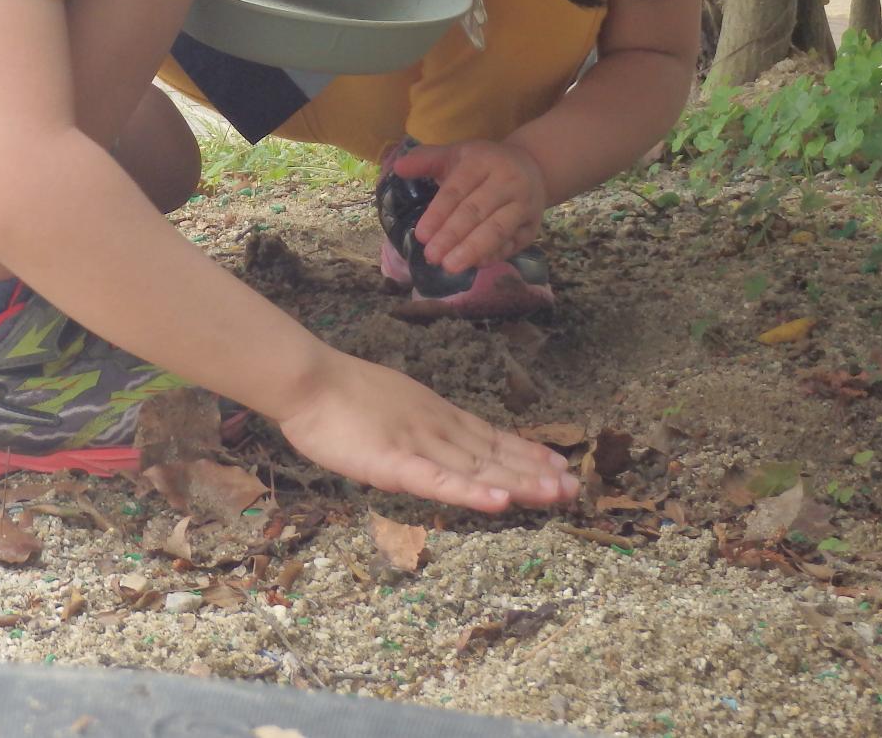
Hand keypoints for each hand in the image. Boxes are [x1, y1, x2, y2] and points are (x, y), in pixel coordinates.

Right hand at [275, 352, 577, 512]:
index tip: (558, 465)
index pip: (489, 437)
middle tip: (575, 487)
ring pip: (478, 468)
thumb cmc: (335, 396)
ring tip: (556, 493)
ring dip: (519, 482)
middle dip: (535, 472)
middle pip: (494, 454)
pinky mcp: (396, 462)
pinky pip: (440, 481)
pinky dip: (471, 492)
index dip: (525, 453)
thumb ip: (413, 428)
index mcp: (434, 415)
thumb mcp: (389, 408)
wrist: (306, 380)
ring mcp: (420, 444)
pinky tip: (498, 502)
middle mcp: (437, 428)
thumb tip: (433, 442)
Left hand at [390, 140, 546, 271]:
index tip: (421, 235)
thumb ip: (426, 160)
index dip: (438, 214)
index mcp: (483, 161)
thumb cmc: (484, 164)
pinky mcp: (532, 226)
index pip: (457, 190)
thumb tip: (397, 167)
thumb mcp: (456, 154)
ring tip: (449, 267)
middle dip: (452, 236)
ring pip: (497, 230)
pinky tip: (474, 265)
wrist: (533, 166)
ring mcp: (524, 204)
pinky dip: (493, 256)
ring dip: (472, 250)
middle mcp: (508, 182)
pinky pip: (512, 244)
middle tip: (431, 256)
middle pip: (476, 212)